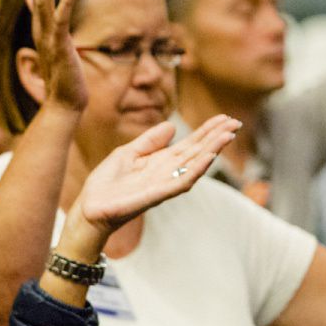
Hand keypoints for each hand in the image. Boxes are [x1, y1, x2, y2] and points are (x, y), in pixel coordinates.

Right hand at [25, 0, 86, 112]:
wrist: (63, 104)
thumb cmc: (61, 75)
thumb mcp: (51, 41)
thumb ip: (41, 16)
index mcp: (40, 26)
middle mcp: (41, 29)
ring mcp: (49, 38)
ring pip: (45, 0)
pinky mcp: (61, 48)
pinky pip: (62, 22)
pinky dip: (66, 4)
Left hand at [70, 114, 239, 235]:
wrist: (90, 208)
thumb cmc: (106, 184)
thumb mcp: (128, 153)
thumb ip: (149, 141)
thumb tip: (172, 126)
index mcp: (160, 162)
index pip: (189, 144)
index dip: (206, 131)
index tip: (224, 117)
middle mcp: (166, 173)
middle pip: (197, 153)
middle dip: (216, 138)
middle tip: (235, 122)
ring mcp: (163, 185)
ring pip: (194, 166)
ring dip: (212, 151)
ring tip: (228, 135)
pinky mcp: (155, 195)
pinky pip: (180, 182)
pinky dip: (195, 170)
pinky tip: (208, 158)